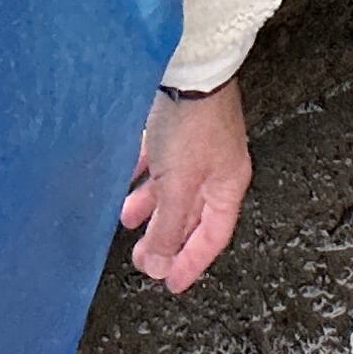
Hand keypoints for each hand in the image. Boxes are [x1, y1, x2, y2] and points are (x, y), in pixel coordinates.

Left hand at [120, 80, 249, 291]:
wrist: (190, 69)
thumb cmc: (193, 125)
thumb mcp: (178, 186)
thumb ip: (168, 228)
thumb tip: (160, 267)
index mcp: (227, 186)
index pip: (212, 237)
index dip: (191, 263)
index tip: (171, 284)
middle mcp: (216, 169)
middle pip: (191, 214)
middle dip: (165, 237)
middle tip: (142, 258)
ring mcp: (197, 147)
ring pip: (173, 188)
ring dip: (150, 207)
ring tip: (126, 219)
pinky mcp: (178, 126)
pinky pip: (160, 161)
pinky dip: (144, 174)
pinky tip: (125, 179)